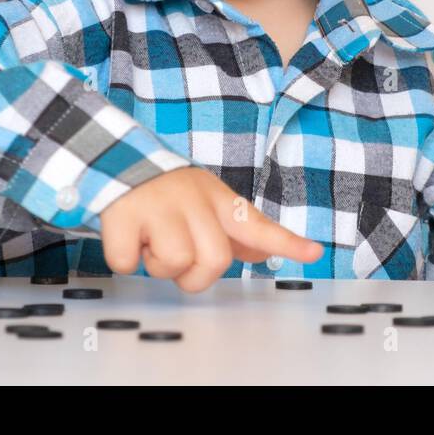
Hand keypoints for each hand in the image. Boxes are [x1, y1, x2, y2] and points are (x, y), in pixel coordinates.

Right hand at [100, 166, 323, 292]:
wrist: (117, 160)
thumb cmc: (168, 193)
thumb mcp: (207, 204)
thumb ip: (236, 232)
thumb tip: (268, 253)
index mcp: (218, 200)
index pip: (258, 224)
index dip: (287, 242)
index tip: (316, 252)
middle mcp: (194, 200)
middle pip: (214, 261)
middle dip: (193, 274)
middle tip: (176, 258)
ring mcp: (159, 206)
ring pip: (173, 265)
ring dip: (157, 266)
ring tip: (150, 239)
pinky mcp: (125, 216)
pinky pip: (129, 263)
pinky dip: (125, 259)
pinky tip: (127, 234)